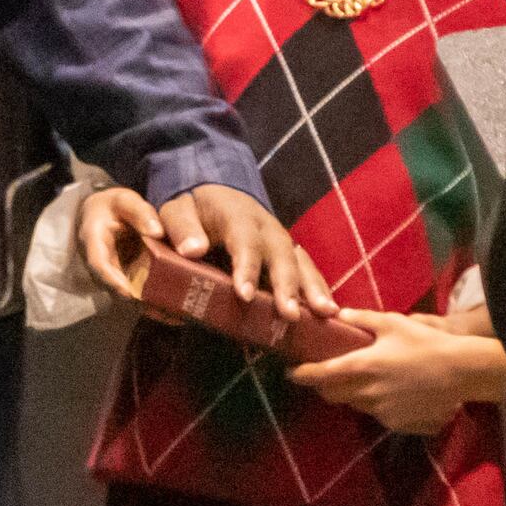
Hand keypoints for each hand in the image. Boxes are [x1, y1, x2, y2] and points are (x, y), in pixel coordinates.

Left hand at [80, 182, 338, 322]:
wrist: (217, 190)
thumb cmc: (194, 206)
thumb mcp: (177, 209)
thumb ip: (181, 227)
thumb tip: (192, 251)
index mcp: (237, 215)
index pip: (244, 240)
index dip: (247, 267)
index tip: (244, 295)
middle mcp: (266, 227)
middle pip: (281, 254)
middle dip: (287, 285)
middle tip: (289, 314)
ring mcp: (281, 240)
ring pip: (301, 262)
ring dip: (313, 288)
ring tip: (326, 314)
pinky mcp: (288, 253)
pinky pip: (307, 270)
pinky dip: (318, 290)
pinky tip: (328, 314)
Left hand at [294, 312, 505, 435]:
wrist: (461, 372)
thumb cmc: (426, 343)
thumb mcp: (393, 323)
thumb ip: (362, 319)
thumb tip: (340, 314)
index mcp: (362, 366)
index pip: (321, 375)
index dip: (302, 375)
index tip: (292, 372)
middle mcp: (367, 393)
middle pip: (332, 395)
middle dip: (324, 385)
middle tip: (326, 373)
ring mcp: (382, 412)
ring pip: (354, 405)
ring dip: (351, 393)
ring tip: (364, 378)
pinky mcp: (397, 424)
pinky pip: (376, 414)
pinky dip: (374, 403)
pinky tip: (389, 390)